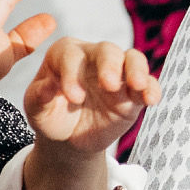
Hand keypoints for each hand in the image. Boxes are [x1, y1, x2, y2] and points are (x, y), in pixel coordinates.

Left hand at [24, 37, 159, 155]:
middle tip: (108, 85)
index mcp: (65, 55)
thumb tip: (48, 86)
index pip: (71, 55)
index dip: (73, 74)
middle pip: (107, 50)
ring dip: (137, 70)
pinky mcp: (133, 92)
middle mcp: (93, 57)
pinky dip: (152, 88)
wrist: (70, 139)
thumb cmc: (51, 116)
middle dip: (110, 65)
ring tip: (137, 85)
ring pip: (132, 59)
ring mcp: (117, 73)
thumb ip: (39, 97)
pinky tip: (151, 100)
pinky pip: (148, 83)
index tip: (74, 98)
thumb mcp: (37, 109)